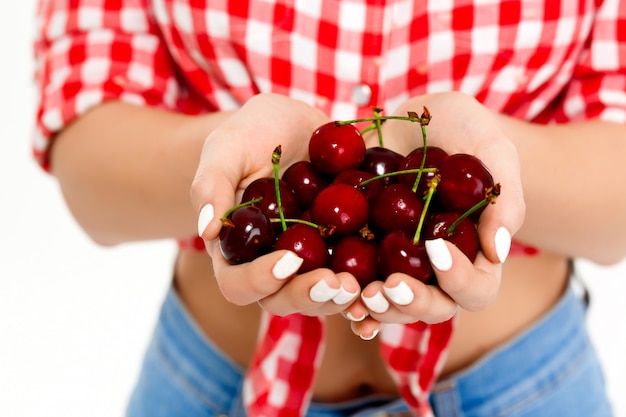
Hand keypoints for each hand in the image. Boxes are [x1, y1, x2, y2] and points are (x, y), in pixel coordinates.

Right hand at [191, 93, 360, 315]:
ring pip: (322, 296)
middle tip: (337, 283)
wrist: (293, 125)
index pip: (238, 283)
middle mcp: (273, 265)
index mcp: (238, 251)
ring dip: (341, 298)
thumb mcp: (226, 149)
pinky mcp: (343, 249)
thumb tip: (207, 231)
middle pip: (284, 299)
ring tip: (361, 285)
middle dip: (309, 296)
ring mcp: (311, 261)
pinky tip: (388, 283)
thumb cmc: (249, 134)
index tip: (287, 261)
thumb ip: (211, 185)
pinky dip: (370, 287)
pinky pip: (356, 276)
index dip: (259, 281)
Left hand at [347, 91, 525, 337]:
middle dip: (413, 303)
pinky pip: (358, 283)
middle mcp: (437, 268)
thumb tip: (498, 252)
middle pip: (433, 307)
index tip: (437, 247)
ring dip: (378, 307)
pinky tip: (336, 295)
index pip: (477, 288)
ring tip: (360, 295)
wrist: (413, 119)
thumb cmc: (462, 129)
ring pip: (393, 304)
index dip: (460, 280)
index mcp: (474, 253)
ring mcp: (400, 262)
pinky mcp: (367, 250)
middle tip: (391, 286)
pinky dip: (348, 297)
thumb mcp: (490, 148)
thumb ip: (502, 196)